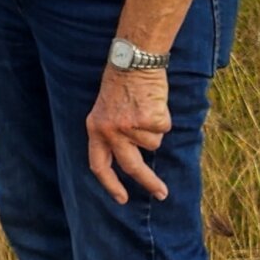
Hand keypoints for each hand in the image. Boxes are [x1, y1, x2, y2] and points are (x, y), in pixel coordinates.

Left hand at [85, 66, 171, 203]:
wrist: (132, 61)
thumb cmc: (121, 84)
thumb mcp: (107, 111)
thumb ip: (115, 134)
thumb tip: (133, 158)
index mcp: (95, 129)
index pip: (99, 165)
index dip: (110, 184)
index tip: (121, 199)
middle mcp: (110, 131)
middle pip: (131, 166)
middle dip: (148, 183)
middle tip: (162, 194)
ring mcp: (130, 127)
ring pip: (152, 143)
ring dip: (154, 128)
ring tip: (145, 106)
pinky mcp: (149, 120)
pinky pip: (164, 128)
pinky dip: (163, 117)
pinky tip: (153, 102)